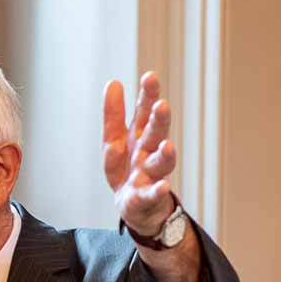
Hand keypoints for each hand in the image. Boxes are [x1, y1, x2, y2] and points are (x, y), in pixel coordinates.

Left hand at [102, 71, 176, 237]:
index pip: (144, 112)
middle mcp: (148, 152)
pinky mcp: (147, 196)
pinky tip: (162, 187)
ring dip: (164, 154)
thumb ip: (113, 113)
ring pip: (159, 162)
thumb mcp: (115, 138)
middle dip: (159, 120)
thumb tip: (113, 82)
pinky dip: (157, 191)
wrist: (136, 206)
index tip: (150, 76)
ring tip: (167, 145)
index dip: (147, 95)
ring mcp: (150, 174)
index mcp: (139, 135)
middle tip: (162, 105)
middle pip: (155, 134)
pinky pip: (152, 193)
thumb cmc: (127, 168)